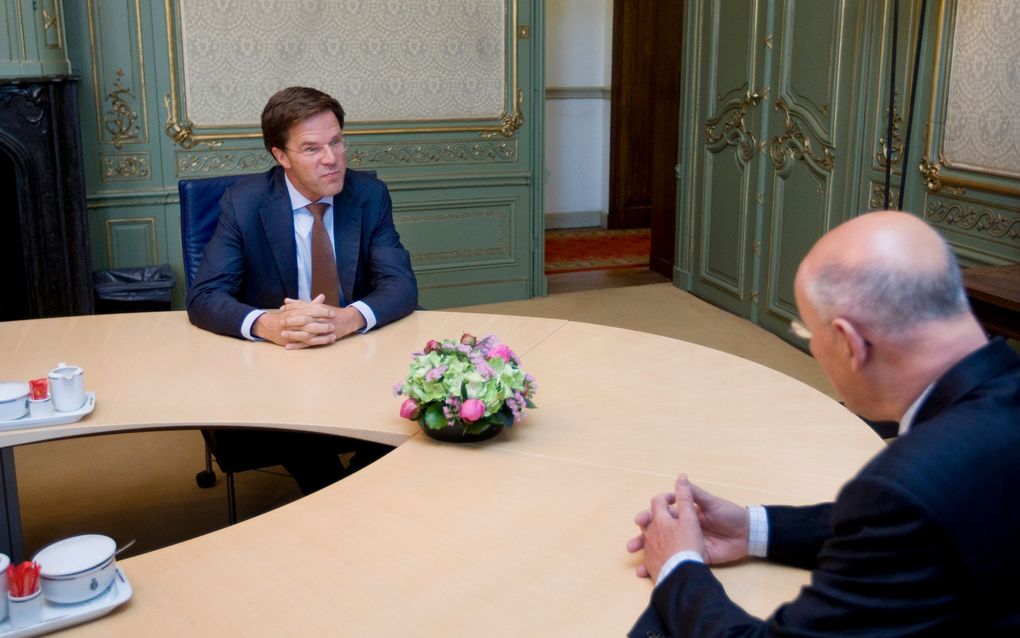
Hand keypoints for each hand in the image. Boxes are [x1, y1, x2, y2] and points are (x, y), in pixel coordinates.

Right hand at [253, 294, 336, 348]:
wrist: (269, 326)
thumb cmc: (287, 316)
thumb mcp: (297, 308)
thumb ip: (311, 304)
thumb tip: (322, 296)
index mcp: (295, 311)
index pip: (310, 310)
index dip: (322, 311)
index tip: (332, 312)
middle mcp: (293, 320)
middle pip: (309, 321)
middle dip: (322, 322)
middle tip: (334, 323)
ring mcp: (292, 331)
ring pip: (308, 332)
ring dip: (321, 333)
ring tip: (333, 333)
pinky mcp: (292, 340)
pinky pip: (306, 342)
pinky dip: (316, 342)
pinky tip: (326, 342)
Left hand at [279, 297, 365, 339]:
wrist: (348, 320)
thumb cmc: (331, 313)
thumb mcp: (318, 306)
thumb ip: (302, 304)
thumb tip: (286, 301)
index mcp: (318, 309)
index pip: (303, 308)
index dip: (292, 308)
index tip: (282, 310)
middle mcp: (321, 319)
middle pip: (305, 320)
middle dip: (292, 321)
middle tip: (280, 322)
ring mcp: (322, 330)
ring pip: (307, 333)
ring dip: (294, 334)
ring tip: (282, 334)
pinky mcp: (323, 339)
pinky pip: (309, 343)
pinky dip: (298, 345)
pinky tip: (288, 346)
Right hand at [626, 475, 749, 580]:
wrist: (748, 534)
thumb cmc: (729, 514)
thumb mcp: (711, 502)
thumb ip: (695, 494)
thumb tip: (680, 477)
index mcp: (684, 514)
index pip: (661, 514)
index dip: (649, 516)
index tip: (639, 520)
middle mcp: (682, 529)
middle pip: (658, 534)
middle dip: (643, 539)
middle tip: (632, 545)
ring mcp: (687, 544)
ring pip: (664, 550)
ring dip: (649, 556)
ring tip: (638, 563)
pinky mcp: (695, 557)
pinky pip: (678, 564)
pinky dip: (665, 569)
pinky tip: (652, 574)